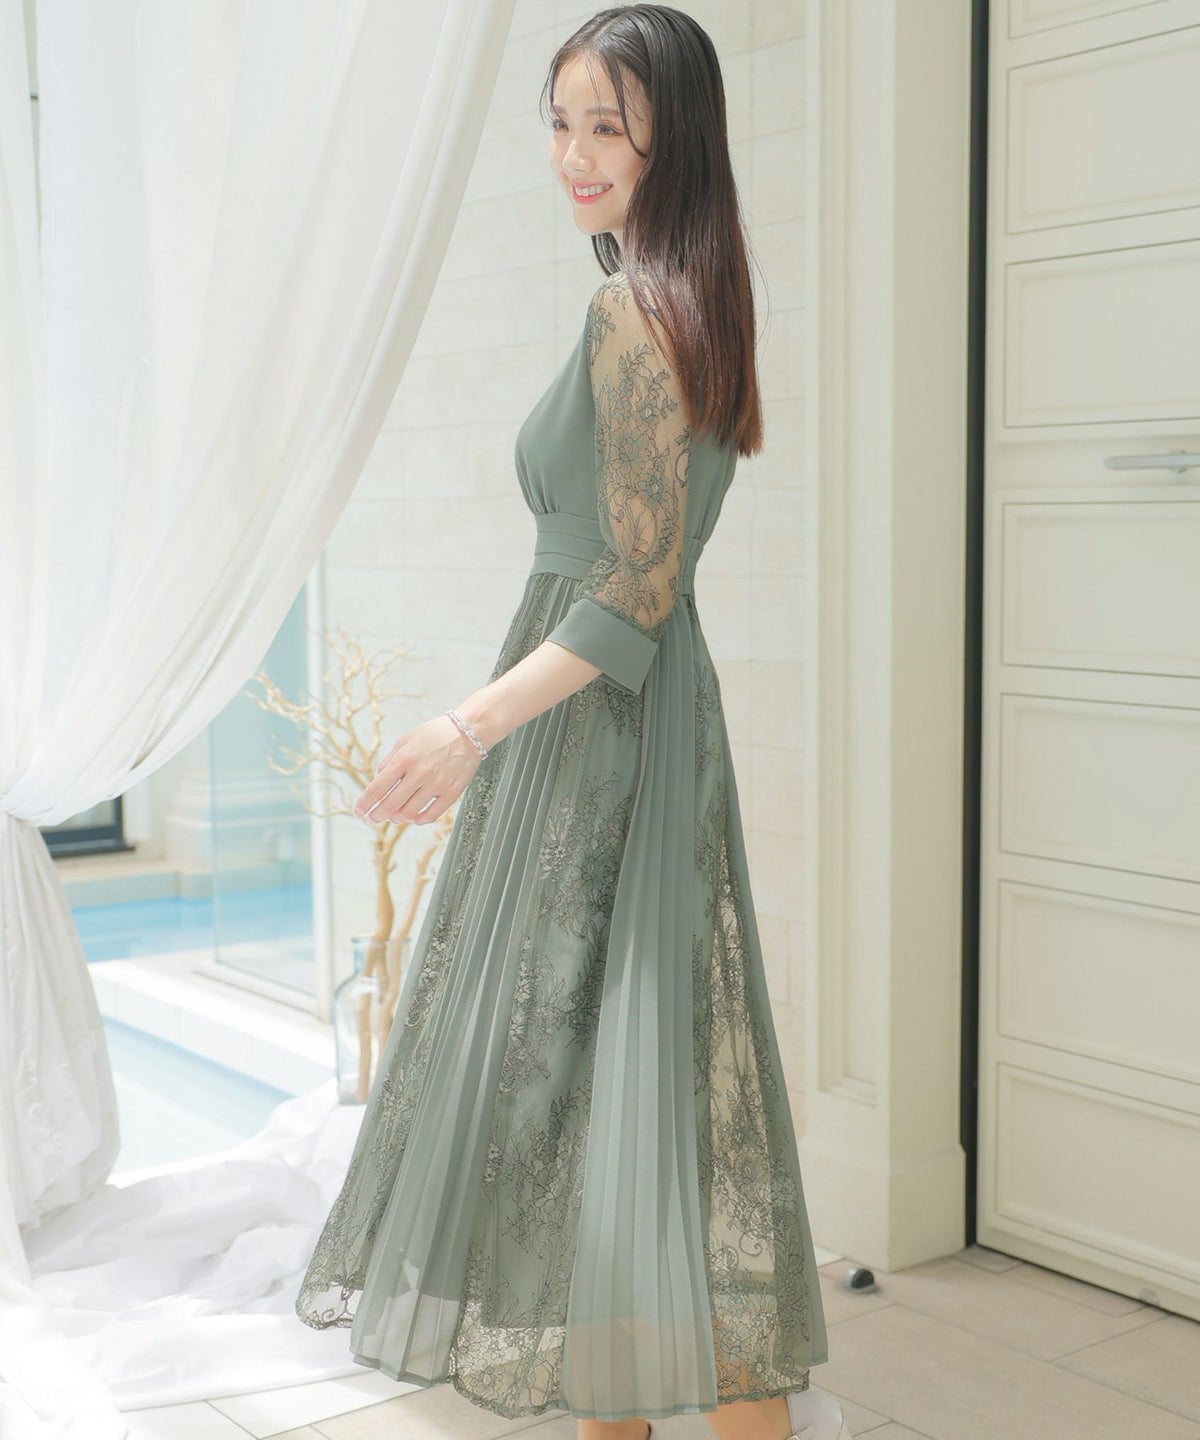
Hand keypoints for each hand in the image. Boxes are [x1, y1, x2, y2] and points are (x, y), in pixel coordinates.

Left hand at [354, 714, 480, 826]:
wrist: (469, 730)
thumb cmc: (435, 734)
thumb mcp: (406, 739)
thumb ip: (390, 760)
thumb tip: (378, 780)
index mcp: (404, 759)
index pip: (377, 788)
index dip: (364, 803)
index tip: (357, 811)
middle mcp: (419, 773)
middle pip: (390, 805)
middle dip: (376, 815)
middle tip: (371, 819)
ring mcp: (437, 784)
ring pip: (409, 812)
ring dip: (396, 818)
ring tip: (392, 817)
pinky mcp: (452, 792)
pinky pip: (432, 814)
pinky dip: (419, 820)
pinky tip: (414, 818)